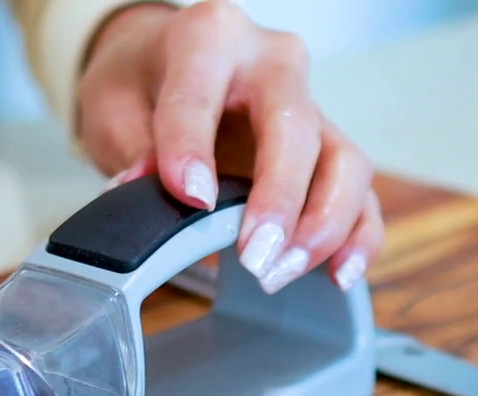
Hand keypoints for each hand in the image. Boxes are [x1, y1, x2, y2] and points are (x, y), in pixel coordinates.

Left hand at [76, 1, 382, 295]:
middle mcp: (273, 65)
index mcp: (211, 38)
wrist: (165, 70)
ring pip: (346, 163)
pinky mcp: (328, 153)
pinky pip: (361, 197)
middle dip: (279, 199)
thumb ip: (135, 149)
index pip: (201, 92)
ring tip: (281, 272)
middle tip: (255, 256)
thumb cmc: (145, 82)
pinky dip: (357, 239)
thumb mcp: (116, 105)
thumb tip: (148, 196)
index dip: (192, 148)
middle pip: (296, 128)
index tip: (192, 198)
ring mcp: (311, 109)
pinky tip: (338, 275)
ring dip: (322, 226)